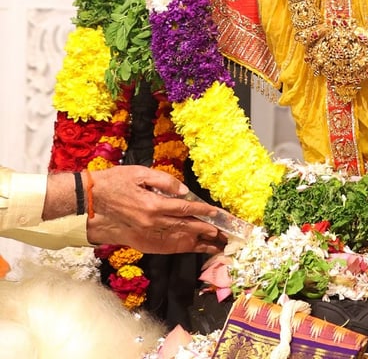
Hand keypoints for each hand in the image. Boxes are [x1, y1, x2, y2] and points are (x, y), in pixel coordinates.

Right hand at [85, 166, 226, 254]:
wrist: (88, 204)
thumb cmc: (114, 183)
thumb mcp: (139, 173)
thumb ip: (164, 182)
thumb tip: (183, 190)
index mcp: (153, 205)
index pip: (185, 209)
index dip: (204, 212)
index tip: (218, 214)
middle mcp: (152, 223)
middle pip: (186, 227)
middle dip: (207, 231)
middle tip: (224, 234)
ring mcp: (147, 235)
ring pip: (178, 240)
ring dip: (198, 243)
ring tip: (216, 246)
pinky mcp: (142, 242)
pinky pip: (166, 246)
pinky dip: (182, 248)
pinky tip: (194, 249)